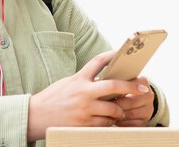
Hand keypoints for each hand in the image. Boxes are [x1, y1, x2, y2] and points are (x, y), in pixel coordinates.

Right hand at [27, 51, 151, 141]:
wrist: (35, 115)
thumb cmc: (52, 99)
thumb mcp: (67, 84)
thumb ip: (84, 81)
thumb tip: (103, 79)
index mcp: (78, 79)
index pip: (98, 62)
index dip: (113, 55)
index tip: (125, 54)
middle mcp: (83, 92)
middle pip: (114, 86)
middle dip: (131, 87)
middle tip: (143, 88)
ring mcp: (85, 109)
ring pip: (113, 109)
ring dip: (119, 110)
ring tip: (118, 111)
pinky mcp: (85, 124)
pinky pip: (106, 123)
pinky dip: (109, 122)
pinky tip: (107, 120)